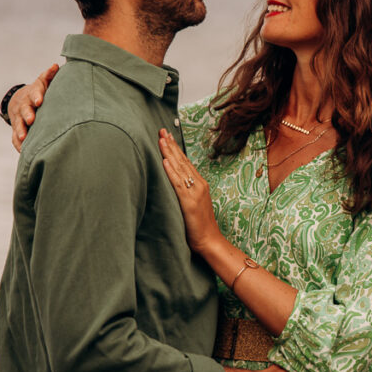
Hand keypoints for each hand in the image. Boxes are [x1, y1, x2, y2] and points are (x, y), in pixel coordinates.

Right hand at [9, 64, 58, 150]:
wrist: (20, 100)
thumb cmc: (39, 92)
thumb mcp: (43, 82)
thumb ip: (49, 75)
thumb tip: (56, 66)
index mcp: (32, 94)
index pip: (34, 93)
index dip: (36, 97)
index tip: (40, 101)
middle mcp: (24, 106)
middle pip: (24, 110)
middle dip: (27, 114)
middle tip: (31, 120)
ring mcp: (18, 118)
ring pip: (18, 125)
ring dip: (21, 131)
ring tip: (24, 137)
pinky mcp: (17, 129)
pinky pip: (15, 138)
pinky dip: (18, 144)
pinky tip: (23, 151)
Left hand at [158, 129, 221, 251]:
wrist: (210, 241)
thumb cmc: (200, 226)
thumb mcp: (193, 204)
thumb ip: (186, 192)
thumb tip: (174, 184)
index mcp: (200, 184)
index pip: (185, 162)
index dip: (175, 148)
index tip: (166, 136)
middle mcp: (199, 185)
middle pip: (182, 161)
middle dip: (171, 145)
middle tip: (161, 130)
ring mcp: (195, 192)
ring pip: (180, 168)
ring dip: (170, 153)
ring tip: (162, 140)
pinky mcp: (189, 202)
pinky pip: (178, 184)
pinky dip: (171, 171)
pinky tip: (165, 161)